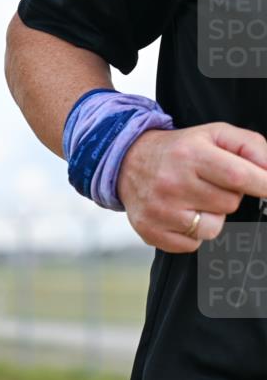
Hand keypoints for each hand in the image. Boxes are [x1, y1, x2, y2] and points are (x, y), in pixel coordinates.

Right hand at [117, 123, 266, 252]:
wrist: (126, 163)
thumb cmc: (179, 150)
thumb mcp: (214, 134)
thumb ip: (251, 146)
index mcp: (191, 155)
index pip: (239, 176)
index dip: (263, 185)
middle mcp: (173, 183)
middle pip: (228, 204)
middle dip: (228, 196)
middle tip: (210, 185)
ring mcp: (160, 211)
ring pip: (213, 229)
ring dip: (211, 217)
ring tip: (194, 201)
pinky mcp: (151, 231)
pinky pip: (192, 244)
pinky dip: (192, 233)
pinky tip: (180, 215)